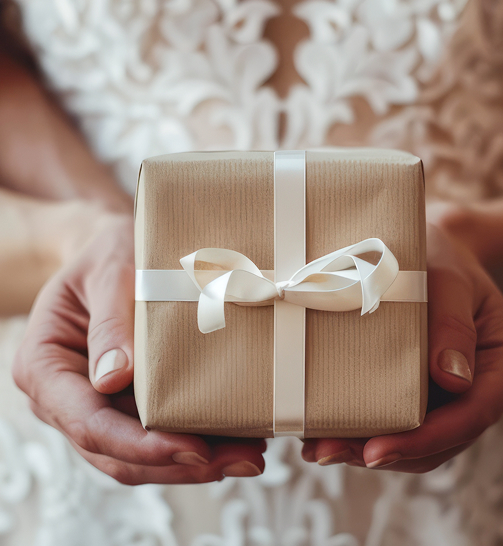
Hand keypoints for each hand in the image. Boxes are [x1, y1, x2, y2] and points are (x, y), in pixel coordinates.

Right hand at [13, 213, 265, 483]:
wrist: (114, 249)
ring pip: (138, 456)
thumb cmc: (108, 252)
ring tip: (249, 455)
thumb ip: (109, 321)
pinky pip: (155, 435)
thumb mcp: (109, 272)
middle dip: (178, 464)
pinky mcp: (124, 403)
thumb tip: (114, 379)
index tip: (195, 449)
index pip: (88, 423)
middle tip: (244, 460)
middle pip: (116, 452)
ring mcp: (95, 404)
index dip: (142, 445)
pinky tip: (234, 438)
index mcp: (45, 366)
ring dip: (193, 464)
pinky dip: (193, 442)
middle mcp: (65, 397)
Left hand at [301, 223, 502, 472]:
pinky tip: (323, 430)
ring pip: (415, 439)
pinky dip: (363, 429)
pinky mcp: (420, 390)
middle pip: (439, 439)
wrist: (429, 249)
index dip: (425, 440)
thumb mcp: (448, 277)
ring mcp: (448, 393)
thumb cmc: (441, 256)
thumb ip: (452, 323)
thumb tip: (452, 380)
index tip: (376, 450)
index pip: (472, 414)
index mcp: (502, 364)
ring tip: (317, 447)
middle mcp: (478, 387)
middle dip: (386, 452)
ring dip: (366, 449)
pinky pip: (397, 420)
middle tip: (328, 451)